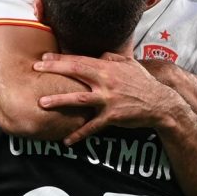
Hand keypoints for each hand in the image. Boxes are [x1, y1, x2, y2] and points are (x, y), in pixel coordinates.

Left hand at [33, 53, 177, 144]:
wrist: (160, 103)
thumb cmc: (143, 83)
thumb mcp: (130, 65)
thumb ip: (113, 58)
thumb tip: (99, 55)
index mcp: (109, 68)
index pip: (81, 60)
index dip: (61, 59)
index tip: (44, 59)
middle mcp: (106, 81)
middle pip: (76, 72)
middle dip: (55, 70)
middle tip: (35, 70)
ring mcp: (109, 99)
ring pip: (79, 98)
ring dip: (60, 100)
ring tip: (42, 103)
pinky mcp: (112, 116)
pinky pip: (92, 126)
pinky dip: (79, 134)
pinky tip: (66, 140)